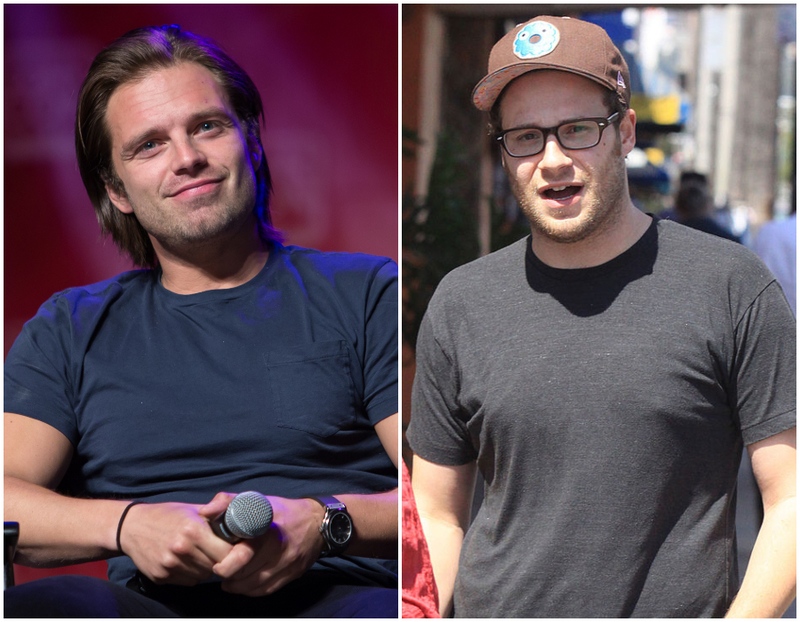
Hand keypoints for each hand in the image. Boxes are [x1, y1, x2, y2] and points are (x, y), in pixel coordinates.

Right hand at [119, 499, 233, 585]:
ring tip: (196, 552)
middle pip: (216, 566)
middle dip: (219, 559)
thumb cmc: (167, 515)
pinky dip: (191, 573)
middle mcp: (182, 549)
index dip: (233, 550)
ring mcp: (170, 565)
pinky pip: (188, 581)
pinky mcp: (161, 577)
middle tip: (214, 548)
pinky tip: (183, 559)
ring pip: (203, 575)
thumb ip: (218, 514)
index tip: (232, 546)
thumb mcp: (194, 508)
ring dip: (205, 566)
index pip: (227, 553)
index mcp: (194, 530)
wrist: (131, 526)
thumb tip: (241, 520)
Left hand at [198, 493, 324, 596]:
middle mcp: (278, 547)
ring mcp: (287, 562)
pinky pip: (266, 590)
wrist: (317, 522)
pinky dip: (251, 590)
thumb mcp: (256, 499)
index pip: (242, 554)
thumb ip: (228, 502)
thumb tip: (205, 512)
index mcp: (266, 528)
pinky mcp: (293, 573)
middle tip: (220, 568)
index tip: (218, 562)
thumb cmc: (281, 511)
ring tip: (229, 578)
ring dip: (237, 585)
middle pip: (245, 572)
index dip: (226, 563)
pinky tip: (243, 583)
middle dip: (228, 574)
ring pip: (253, 585)